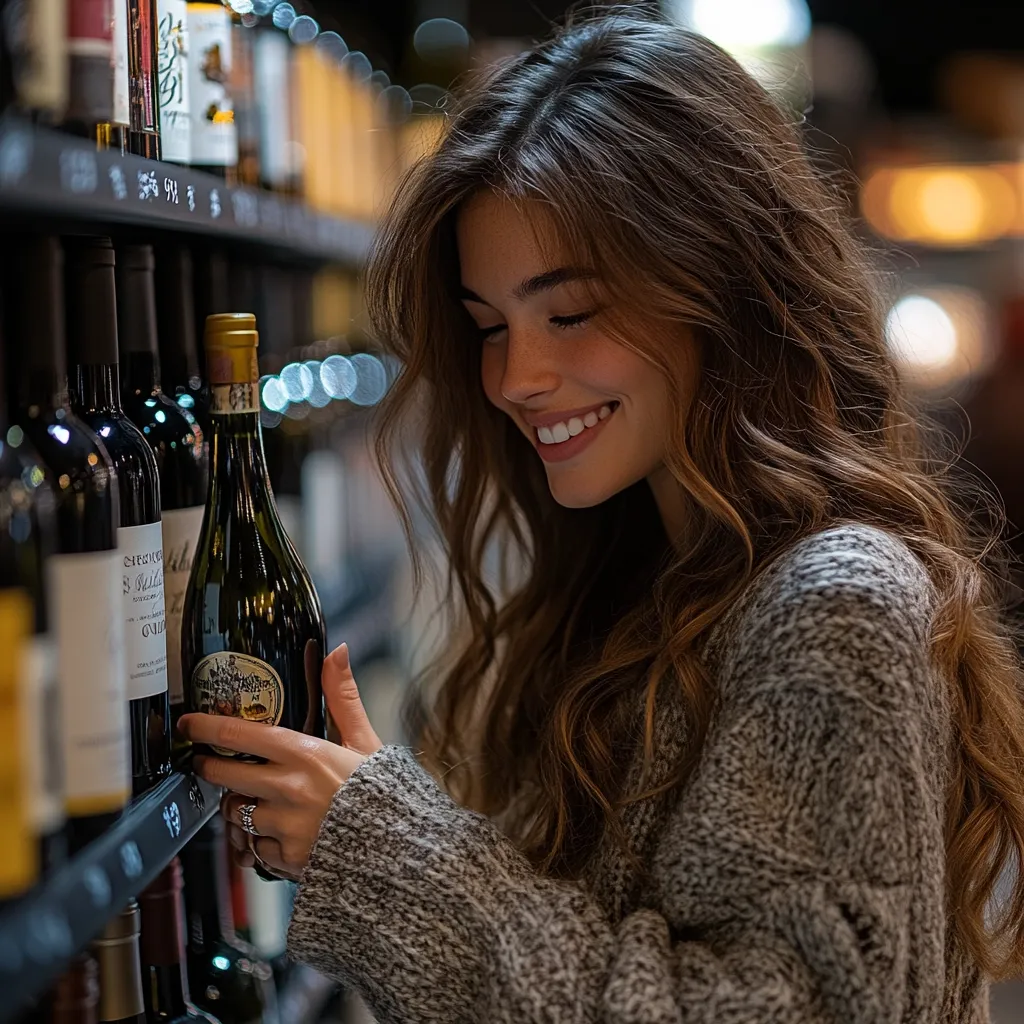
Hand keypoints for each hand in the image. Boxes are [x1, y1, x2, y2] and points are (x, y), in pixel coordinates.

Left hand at [177, 643, 382, 878]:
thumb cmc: (382, 792)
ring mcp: (284, 826)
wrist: (398, 847)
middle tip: (208, 763)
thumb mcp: (364, 740)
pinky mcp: (285, 857)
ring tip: (261, 804)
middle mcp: (289, 789)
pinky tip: (282, 833)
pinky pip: (254, 848)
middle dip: (211, 768)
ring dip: (240, 808)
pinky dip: (260, 841)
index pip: (240, 735)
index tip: (190, 723)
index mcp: (305, 754)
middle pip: (225, 776)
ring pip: (236, 814)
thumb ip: (343, 697)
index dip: (207, 726)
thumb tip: (337, 652)